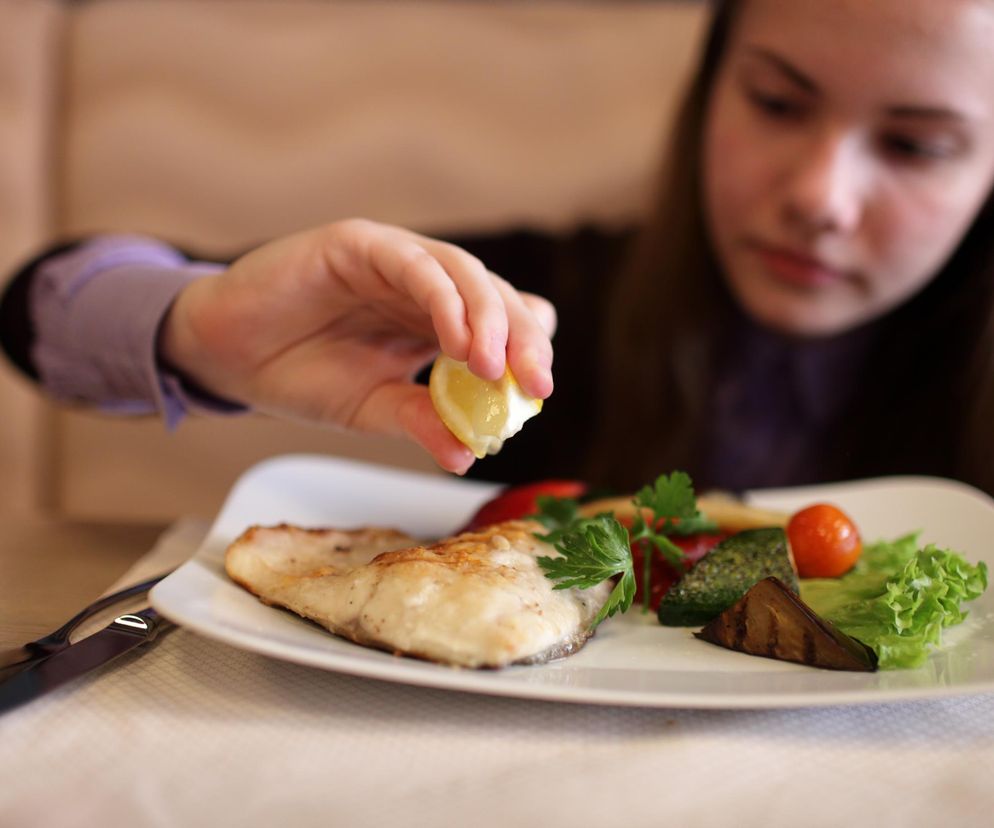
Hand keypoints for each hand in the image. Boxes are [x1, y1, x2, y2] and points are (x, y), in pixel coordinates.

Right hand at [158, 219, 555, 473]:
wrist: (226, 355)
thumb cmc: (300, 374)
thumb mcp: (371, 408)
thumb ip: (420, 420)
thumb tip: (468, 454)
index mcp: (435, 321)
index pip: (502, 326)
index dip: (527, 351)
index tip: (539, 395)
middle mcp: (424, 285)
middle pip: (496, 297)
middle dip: (521, 339)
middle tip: (535, 384)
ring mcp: (394, 259)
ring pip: (463, 274)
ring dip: (488, 319)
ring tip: (495, 367)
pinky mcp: (359, 243)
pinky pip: (413, 263)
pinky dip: (442, 299)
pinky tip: (457, 340)